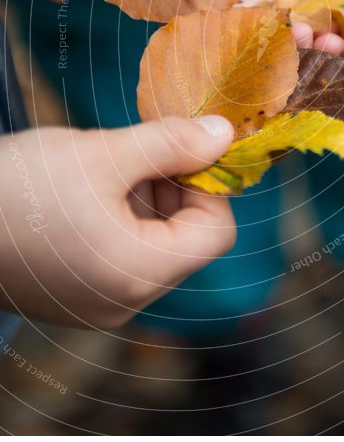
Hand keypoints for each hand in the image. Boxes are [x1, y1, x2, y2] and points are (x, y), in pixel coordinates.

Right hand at [0, 115, 234, 327]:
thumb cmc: (18, 187)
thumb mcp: (103, 153)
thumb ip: (171, 144)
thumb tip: (225, 134)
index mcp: (138, 271)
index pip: (216, 231)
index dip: (208, 184)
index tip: (180, 150)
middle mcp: (126, 302)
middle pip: (187, 241)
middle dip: (174, 190)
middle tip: (139, 154)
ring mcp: (100, 307)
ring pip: (155, 249)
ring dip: (147, 204)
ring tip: (106, 172)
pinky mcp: (77, 301)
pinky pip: (124, 262)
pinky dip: (122, 224)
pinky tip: (88, 196)